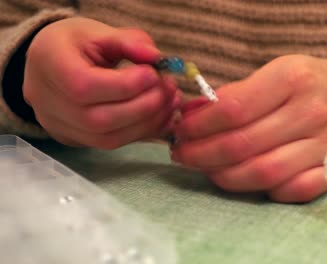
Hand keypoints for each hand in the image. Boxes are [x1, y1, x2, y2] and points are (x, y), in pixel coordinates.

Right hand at [24, 18, 179, 148]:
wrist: (51, 65)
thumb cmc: (75, 45)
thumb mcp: (99, 32)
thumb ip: (128, 41)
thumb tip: (156, 58)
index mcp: (49, 65)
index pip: (85, 86)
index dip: (125, 84)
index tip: (153, 73)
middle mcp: (48, 103)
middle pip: (99, 119)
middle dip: (144, 106)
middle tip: (169, 88)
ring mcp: (60, 126)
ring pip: (108, 139)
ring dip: (148, 122)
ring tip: (171, 101)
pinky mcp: (77, 140)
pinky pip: (112, 144)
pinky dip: (142, 132)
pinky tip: (162, 115)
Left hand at [171, 55, 326, 202]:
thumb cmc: (318, 83)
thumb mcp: (281, 71)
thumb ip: (240, 93)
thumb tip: (196, 115)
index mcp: (291, 78)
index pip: (233, 109)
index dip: (199, 125)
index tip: (181, 130)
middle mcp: (309, 111)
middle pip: (242, 145)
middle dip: (202, 155)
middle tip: (184, 155)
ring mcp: (325, 144)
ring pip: (262, 173)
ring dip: (225, 176)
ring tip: (208, 170)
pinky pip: (292, 190)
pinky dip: (265, 191)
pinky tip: (248, 180)